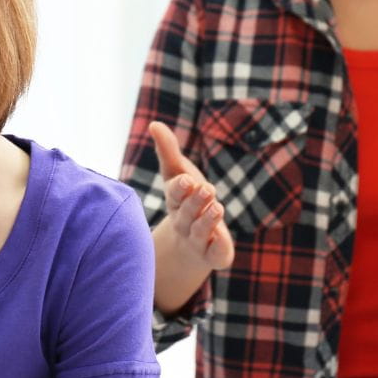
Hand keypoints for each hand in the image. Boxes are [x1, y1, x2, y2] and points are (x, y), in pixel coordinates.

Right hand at [149, 121, 233, 270]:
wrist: (191, 242)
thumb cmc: (185, 199)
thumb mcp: (178, 173)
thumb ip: (168, 150)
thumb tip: (154, 124)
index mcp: (175, 201)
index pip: (174, 194)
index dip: (180, 188)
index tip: (187, 179)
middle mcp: (184, 222)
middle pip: (187, 213)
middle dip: (195, 202)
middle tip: (207, 189)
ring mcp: (197, 240)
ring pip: (200, 232)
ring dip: (208, 221)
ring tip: (217, 207)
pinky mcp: (214, 254)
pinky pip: (216, 253)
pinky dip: (219, 247)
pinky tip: (223, 238)